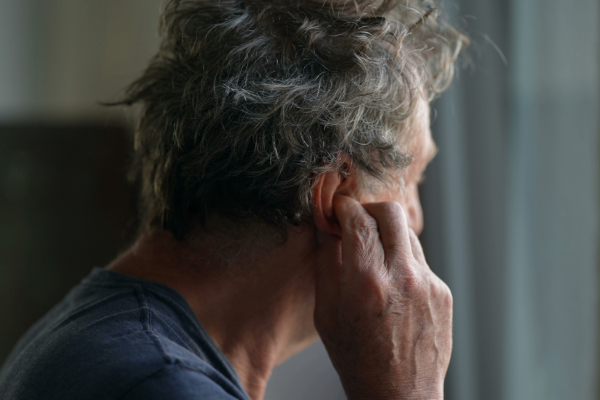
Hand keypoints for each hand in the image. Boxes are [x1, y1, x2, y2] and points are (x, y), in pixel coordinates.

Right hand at [314, 196, 452, 399]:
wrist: (399, 395)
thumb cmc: (356, 359)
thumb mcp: (326, 313)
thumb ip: (327, 264)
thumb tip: (328, 230)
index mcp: (367, 282)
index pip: (358, 219)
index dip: (344, 207)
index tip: (338, 208)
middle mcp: (402, 277)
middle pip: (391, 211)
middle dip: (370, 208)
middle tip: (358, 220)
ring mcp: (428, 283)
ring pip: (408, 234)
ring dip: (388, 235)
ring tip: (374, 256)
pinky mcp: (442, 292)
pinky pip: (419, 261)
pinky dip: (402, 262)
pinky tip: (392, 286)